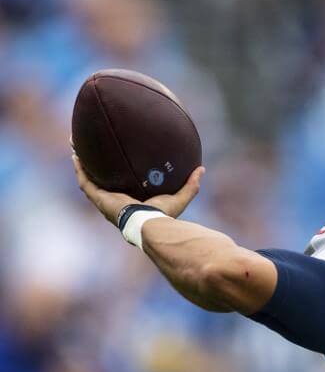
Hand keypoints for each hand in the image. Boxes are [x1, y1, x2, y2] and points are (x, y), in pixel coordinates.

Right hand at [72, 153, 202, 225]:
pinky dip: (79, 168)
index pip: (122, 187)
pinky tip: (76, 153)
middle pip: (102, 181)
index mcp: (131, 202)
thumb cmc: (163, 216)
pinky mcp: (98, 198)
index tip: (117, 163)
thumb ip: (191, 185)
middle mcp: (114, 201)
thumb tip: (202, 169)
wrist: (148, 224)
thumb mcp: (179, 197)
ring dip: (82, 164)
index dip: (118, 176)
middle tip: (93, 152)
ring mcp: (104, 200)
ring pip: (89, 179)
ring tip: (77, 147)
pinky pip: (85, 180)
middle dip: (96, 168)